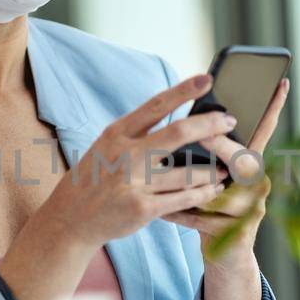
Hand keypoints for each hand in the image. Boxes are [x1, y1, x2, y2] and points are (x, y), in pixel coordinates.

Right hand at [40, 72, 240, 245]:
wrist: (70, 219)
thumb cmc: (94, 178)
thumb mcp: (107, 147)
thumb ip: (137, 134)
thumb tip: (178, 121)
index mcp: (117, 134)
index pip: (156, 105)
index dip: (184, 91)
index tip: (207, 79)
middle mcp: (126, 155)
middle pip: (177, 133)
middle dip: (209, 125)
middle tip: (229, 121)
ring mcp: (134, 183)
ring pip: (187, 171)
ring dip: (212, 169)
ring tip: (227, 166)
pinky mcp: (142, 209)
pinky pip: (183, 198)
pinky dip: (203, 193)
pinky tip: (214, 189)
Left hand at [168, 78, 289, 299]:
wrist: (227, 257)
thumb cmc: (213, 207)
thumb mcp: (212, 176)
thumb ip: (208, 154)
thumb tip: (190, 123)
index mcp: (250, 164)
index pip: (263, 131)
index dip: (273, 108)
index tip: (281, 81)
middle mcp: (258, 183)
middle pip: (244, 160)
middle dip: (224, 147)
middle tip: (204, 133)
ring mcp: (252, 209)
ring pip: (224, 192)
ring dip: (195, 188)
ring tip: (167, 182)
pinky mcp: (239, 234)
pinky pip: (206, 219)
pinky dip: (182, 215)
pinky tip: (164, 213)